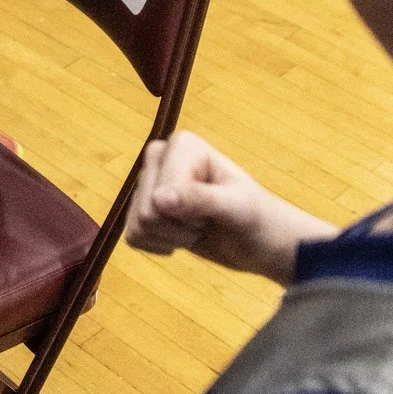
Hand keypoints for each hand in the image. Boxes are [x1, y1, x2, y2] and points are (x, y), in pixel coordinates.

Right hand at [125, 132, 319, 282]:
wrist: (260, 242)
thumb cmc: (256, 218)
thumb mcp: (235, 207)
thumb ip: (199, 199)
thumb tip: (159, 199)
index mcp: (180, 146)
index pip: (159, 193)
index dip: (187, 213)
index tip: (214, 208)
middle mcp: (159, 159)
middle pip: (145, 210)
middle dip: (178, 226)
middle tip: (206, 220)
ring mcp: (149, 184)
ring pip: (137, 225)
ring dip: (171, 237)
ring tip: (197, 227)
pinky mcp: (143, 210)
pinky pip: (132, 237)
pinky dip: (159, 246)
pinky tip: (181, 237)